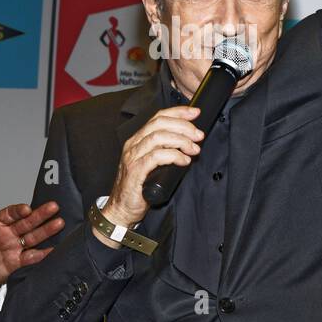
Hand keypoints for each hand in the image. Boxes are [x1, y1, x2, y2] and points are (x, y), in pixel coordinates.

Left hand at [0, 202, 63, 290]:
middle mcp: (8, 232)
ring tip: (59, 224)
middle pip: (27, 221)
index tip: (26, 209)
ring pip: (33, 237)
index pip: (10, 213)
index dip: (18, 210)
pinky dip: (41, 255)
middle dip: (40, 214)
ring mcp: (14, 247)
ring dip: (46, 231)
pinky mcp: (17, 263)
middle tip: (53, 207)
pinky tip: (51, 250)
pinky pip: (31, 258)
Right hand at [101, 105, 201, 237]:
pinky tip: (184, 160)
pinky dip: (173, 155)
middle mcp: (134, 144)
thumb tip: (190, 142)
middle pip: (160, 124)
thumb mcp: (154, 163)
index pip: (158, 117)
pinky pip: (156, 157)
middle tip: (198, 135)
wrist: (122, 208)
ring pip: (158, 137)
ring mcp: (133, 157)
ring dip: (180, 140)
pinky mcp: (135, 171)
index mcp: (138, 140)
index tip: (195, 113)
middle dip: (183, 126)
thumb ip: (167, 150)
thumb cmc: (140, 187)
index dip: (178, 112)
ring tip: (194, 149)